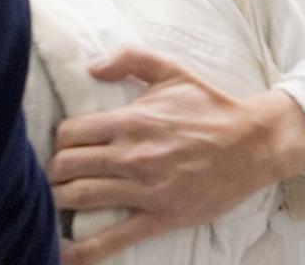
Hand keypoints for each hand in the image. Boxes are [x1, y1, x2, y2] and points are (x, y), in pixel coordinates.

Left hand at [48, 46, 304, 264]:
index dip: (60, 139)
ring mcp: (144, 190)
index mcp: (132, 120)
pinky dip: (82, 250)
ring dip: (59, 202)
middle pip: (67, 167)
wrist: (251, 144)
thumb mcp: (173, 71)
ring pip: (81, 199)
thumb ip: (130, 59)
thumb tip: (92, 65)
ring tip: (54, 202)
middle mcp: (132, 156)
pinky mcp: (159, 217)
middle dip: (53, 171)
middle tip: (56, 174)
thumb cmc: (211, 106)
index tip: (64, 144)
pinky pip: (113, 239)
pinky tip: (63, 252)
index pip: (71, 133)